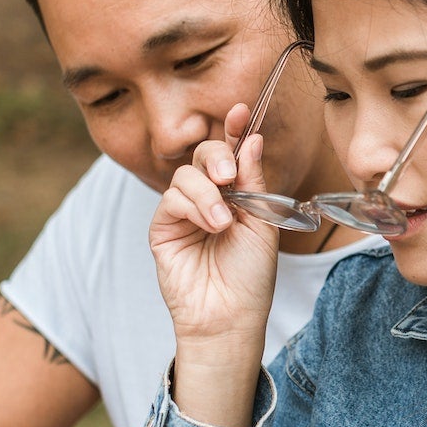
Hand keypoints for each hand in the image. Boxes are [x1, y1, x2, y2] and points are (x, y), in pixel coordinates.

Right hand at [149, 104, 281, 348]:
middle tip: (229, 175)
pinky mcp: (163, 229)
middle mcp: (209, 199)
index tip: (242, 110)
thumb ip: (254, 182)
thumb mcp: (263, 223)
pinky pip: (171, 200)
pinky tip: (209, 226)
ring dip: (206, 193)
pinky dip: (192, 207)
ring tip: (223, 222)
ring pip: (185, 175)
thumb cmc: (251, 276)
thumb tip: (252, 139)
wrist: (231, 316)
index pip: (232, 154)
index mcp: (237, 195)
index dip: (235, 129)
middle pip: (203, 155)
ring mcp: (184, 213)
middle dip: (216, 156)